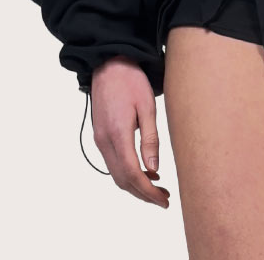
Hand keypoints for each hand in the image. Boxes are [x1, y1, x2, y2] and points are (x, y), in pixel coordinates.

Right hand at [90, 55, 170, 207]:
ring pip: (116, 174)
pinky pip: (113, 162)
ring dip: (135, 185)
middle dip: (143, 194)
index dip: (148, 191)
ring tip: (157, 187)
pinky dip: (127, 172)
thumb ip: (150, 139)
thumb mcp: (147, 106)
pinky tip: (144, 169)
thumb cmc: (131, 80)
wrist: (108, 63)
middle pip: (122, 180)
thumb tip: (154, 170)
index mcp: (117, 134)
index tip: (163, 200)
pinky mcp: (100, 135)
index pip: (132, 174)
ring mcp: (100, 139)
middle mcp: (104, 141)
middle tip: (164, 198)